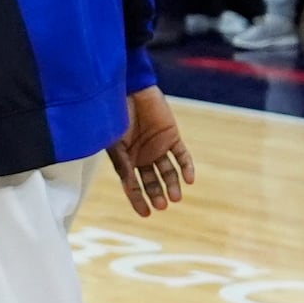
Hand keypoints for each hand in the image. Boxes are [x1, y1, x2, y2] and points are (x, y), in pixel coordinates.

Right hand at [106, 86, 194, 216]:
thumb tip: (127, 185)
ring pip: (167, 171)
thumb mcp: (115, 142)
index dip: (137, 199)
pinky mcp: (172, 136)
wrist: (129, 88)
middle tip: (162, 206)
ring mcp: (157, 146)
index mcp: (124, 157)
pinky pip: (182, 155)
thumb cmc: (114, 114)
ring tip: (175, 198)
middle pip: (151, 180)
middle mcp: (141, 154)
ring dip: (171, 184)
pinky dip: (186, 167)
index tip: (145, 214)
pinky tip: (189, 179)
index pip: (131, 184)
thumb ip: (122, 163)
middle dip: (156, 194)